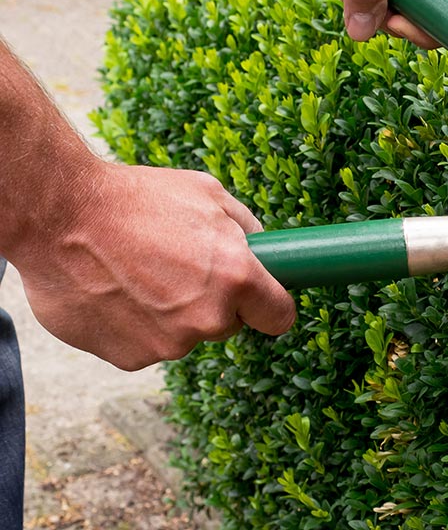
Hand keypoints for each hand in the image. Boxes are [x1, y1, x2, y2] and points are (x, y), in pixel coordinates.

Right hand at [10, 162, 295, 370]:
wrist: (60, 217)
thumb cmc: (137, 199)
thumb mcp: (209, 196)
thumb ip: (246, 230)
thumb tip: (266, 253)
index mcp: (237, 278)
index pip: (279, 317)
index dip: (270, 304)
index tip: (261, 299)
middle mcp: (207, 318)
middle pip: (228, 325)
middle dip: (214, 301)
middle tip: (180, 267)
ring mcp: (167, 343)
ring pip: (185, 334)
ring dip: (171, 313)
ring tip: (138, 272)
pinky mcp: (129, 358)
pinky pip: (147, 344)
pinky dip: (136, 325)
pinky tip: (116, 291)